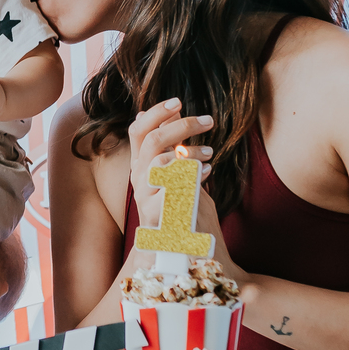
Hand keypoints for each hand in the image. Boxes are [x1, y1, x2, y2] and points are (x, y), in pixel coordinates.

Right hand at [127, 98, 214, 227]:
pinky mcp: (156, 213)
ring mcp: (144, 195)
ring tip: (210, 154)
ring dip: (191, 154)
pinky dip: (193, 176)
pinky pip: (174, 186)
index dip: (156, 113)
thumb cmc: (178, 205)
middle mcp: (138, 178)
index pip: (138, 130)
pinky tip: (206, 173)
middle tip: (209, 121)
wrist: (173, 248)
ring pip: (164, 162)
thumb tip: (171, 110)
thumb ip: (170, 143)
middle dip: (183, 126)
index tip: (178, 101)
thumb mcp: (173, 170)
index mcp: (140, 164)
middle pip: (153, 141)